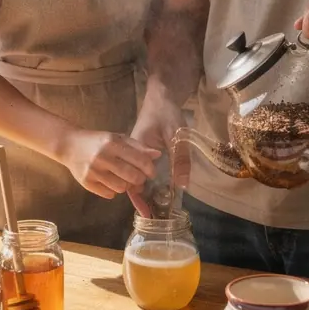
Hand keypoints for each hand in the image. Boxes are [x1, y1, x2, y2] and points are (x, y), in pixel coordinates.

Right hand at [59, 129, 158, 199]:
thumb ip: (137, 146)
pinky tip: (111, 182)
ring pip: (121, 188)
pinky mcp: (86, 182)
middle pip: (132, 177)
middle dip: (140, 180)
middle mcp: (102, 157)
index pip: (140, 160)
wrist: (69, 145)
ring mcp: (93, 171)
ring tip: (124, 179)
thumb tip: (157, 155)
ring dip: (126, 186)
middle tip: (139, 178)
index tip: (150, 172)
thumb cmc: (97, 141)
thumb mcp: (117, 138)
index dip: (149, 169)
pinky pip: (109, 194)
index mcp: (112, 143)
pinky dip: (113, 190)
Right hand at [127, 96, 190, 216]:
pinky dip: (139, 182)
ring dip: (139, 191)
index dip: (139, 198)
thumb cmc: (166, 112)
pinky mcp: (133, 152)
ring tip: (153, 203)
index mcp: (134, 148)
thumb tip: (182, 185)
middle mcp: (127, 152)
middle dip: (141, 196)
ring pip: (128, 178)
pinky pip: (131, 171)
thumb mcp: (177, 134)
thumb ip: (179, 158)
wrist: (159, 95)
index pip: (132, 178)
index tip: (148, 214)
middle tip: (155, 210)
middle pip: (128, 181)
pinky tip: (149, 189)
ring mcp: (128, 152)